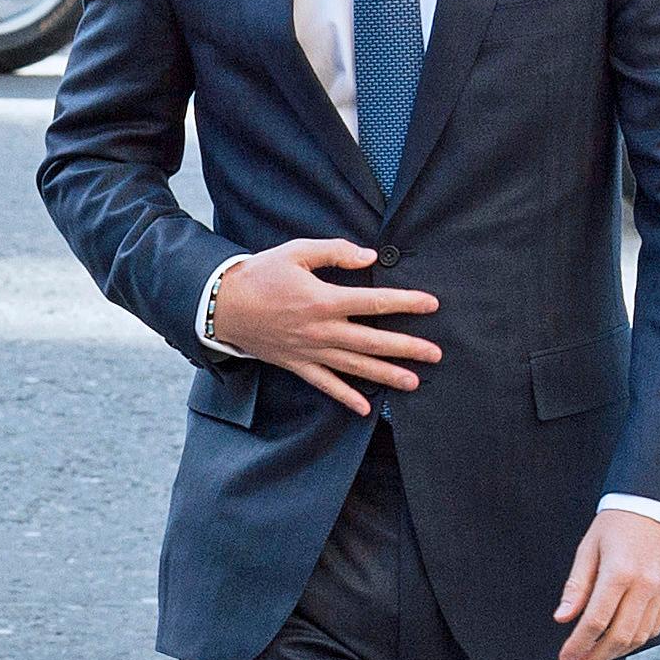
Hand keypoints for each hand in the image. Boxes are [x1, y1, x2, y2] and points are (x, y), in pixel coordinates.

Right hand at [208, 240, 441, 414]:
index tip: (431, 305)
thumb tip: (369, 256)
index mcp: (323, 299)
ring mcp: (309, 351)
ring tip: (413, 382)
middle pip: (373, 341)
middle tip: (436, 353)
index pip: (375, 302)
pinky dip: (345, 397)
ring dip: (386, 374)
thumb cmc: (260, 275)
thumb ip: (335, 252)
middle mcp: (321, 330)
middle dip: (407, 348)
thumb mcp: (296, 251)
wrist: (223, 305)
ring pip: (354, 366)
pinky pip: (324, 384)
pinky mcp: (296, 363)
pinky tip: (365, 408)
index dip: (406, 303)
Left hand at [554, 509, 659, 659]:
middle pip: (619, 636)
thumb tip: (562, 618)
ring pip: (639, 637)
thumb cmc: (617, 525)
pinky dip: (635, 641)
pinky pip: (654, 628)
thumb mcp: (588, 549)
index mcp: (619, 573)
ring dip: (615, 654)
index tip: (565, 656)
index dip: (578, 644)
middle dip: (595, 657)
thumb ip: (576, 586)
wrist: (659, 508)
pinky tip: (618, 644)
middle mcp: (645, 586)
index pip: (595, 621)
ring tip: (594, 659)